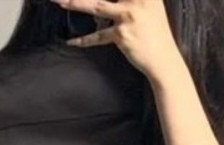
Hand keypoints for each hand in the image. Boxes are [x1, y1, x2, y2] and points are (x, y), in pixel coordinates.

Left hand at [49, 0, 182, 82]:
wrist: (164, 59)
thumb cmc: (156, 33)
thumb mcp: (150, 5)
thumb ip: (132, 0)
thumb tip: (101, 4)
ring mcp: (128, 15)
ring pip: (96, 5)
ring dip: (75, 3)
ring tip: (60, 1)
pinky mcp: (121, 34)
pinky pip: (98, 37)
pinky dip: (84, 40)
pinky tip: (71, 42)